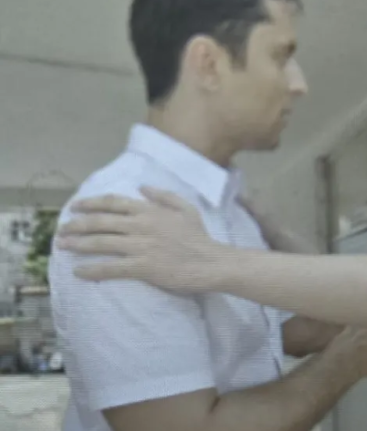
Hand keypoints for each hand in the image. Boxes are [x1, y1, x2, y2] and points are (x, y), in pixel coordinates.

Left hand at [56, 186, 224, 291]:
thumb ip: (164, 195)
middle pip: (101, 222)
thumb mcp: (186, 209)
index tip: (75, 207)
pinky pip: (112, 268)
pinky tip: (79, 272)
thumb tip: (142, 187)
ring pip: (102, 243)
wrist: (212, 263)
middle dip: (77, 225)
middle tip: (62, 230)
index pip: (113, 202)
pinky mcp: (143, 267)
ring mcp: (141, 246)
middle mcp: (142, 226)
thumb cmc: (200, 237)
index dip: (90, 204)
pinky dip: (93, 269)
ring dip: (79, 244)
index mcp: (150, 210)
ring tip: (63, 247)